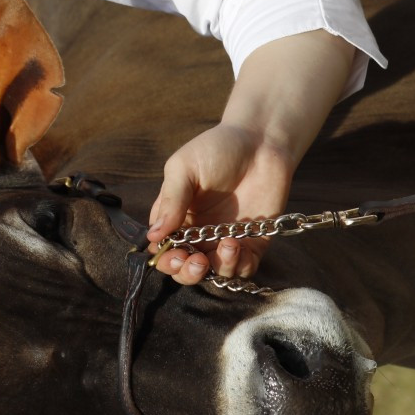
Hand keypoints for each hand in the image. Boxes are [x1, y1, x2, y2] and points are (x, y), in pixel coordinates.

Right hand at [148, 124, 294, 282]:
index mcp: (177, 217)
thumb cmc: (218, 148)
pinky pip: (244, 268)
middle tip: (196, 261)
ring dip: (217, 269)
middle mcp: (199, 234)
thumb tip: (153, 236)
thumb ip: (171, 201)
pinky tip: (239, 247)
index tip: (174, 252)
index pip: (164, 249)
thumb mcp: (184, 167)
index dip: (166, 258)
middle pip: (186, 269)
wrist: (262, 141)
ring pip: (215, 274)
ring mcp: (225, 239)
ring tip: (228, 245)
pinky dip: (239, 267)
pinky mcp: (253, 242)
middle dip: (188, 272)